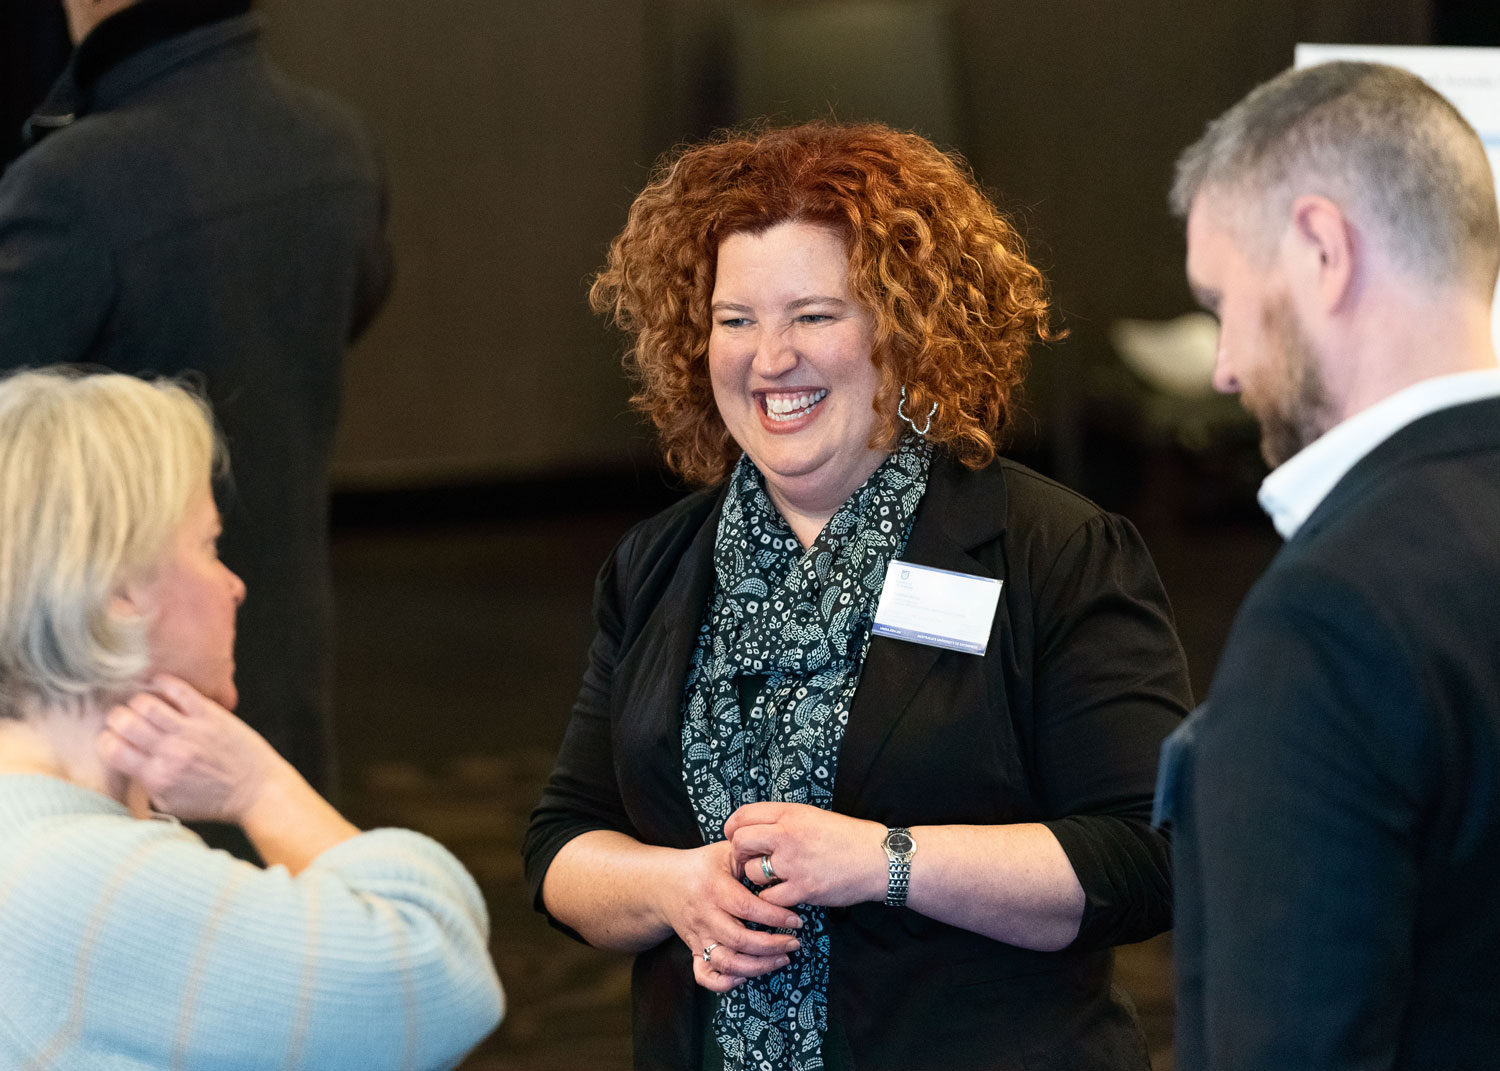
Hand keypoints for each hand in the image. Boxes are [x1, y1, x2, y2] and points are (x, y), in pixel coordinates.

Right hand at [96, 674, 286, 823]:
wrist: (258, 791)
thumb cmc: (215, 802)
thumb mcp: (171, 805)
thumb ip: (146, 786)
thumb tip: (126, 765)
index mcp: (157, 777)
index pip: (111, 749)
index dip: (105, 740)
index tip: (112, 738)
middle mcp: (170, 752)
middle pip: (124, 722)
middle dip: (117, 717)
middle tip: (124, 719)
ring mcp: (191, 731)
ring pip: (146, 703)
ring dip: (137, 701)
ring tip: (141, 705)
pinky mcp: (211, 715)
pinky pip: (179, 690)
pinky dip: (163, 683)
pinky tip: (158, 685)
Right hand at [655, 840, 803, 992]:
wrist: (664, 884)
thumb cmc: (702, 866)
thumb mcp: (725, 852)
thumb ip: (751, 855)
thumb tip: (782, 864)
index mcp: (714, 889)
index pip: (747, 908)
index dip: (775, 917)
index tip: (796, 921)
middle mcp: (705, 916)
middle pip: (739, 940)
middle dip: (772, 946)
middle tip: (794, 943)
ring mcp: (698, 936)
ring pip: (727, 962)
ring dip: (757, 967)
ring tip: (781, 959)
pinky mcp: (694, 950)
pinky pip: (705, 976)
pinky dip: (725, 983)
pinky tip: (746, 977)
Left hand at [725, 802, 887, 909]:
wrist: (879, 859)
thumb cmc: (849, 837)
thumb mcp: (814, 816)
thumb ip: (785, 820)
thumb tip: (756, 829)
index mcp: (791, 813)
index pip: (744, 815)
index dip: (733, 828)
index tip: (735, 838)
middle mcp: (788, 835)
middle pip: (740, 842)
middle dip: (739, 854)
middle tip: (749, 862)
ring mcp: (794, 863)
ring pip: (751, 873)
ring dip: (757, 879)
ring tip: (772, 879)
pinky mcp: (803, 889)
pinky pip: (768, 898)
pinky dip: (772, 899)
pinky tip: (784, 895)